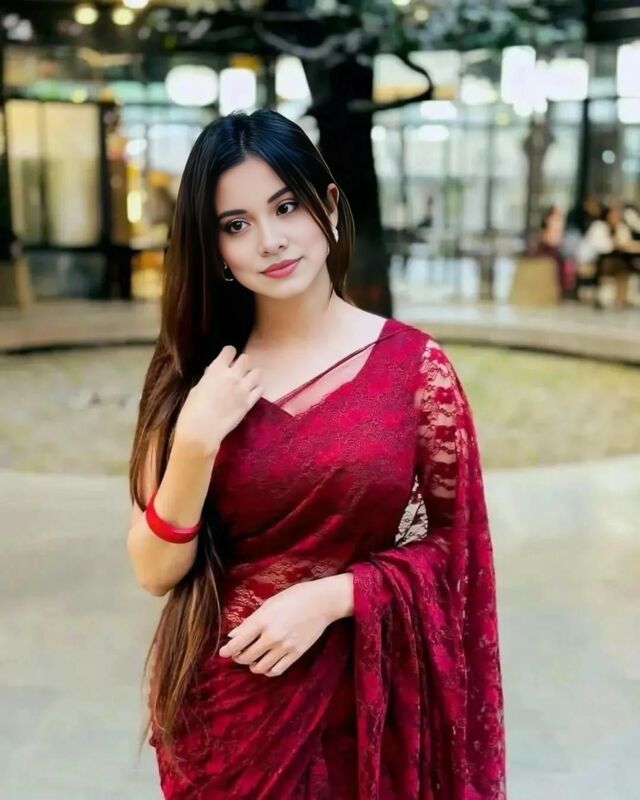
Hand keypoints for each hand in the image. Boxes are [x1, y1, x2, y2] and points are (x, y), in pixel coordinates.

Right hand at [175, 346, 262, 456]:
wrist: (201, 431)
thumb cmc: (192, 410)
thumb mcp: (197, 389)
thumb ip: (208, 378)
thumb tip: (213, 372)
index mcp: (216, 369)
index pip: (230, 350)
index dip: (229, 354)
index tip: (227, 360)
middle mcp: (233, 376)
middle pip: (246, 359)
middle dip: (242, 364)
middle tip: (237, 372)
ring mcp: (243, 389)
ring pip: (257, 372)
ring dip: (251, 375)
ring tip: (245, 382)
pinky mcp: (250, 402)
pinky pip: (260, 389)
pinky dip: (256, 389)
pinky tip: (249, 394)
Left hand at [218, 575, 353, 676]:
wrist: (322, 602)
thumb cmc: (294, 597)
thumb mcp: (269, 604)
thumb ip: (250, 621)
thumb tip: (233, 636)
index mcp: (263, 620)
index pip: (239, 641)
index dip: (227, 650)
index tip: (222, 653)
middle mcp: (272, 635)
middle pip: (246, 656)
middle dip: (238, 657)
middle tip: (238, 653)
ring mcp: (285, 647)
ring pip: (259, 667)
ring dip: (252, 665)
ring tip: (252, 659)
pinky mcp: (295, 654)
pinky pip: (276, 670)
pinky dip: (267, 671)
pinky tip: (266, 664)